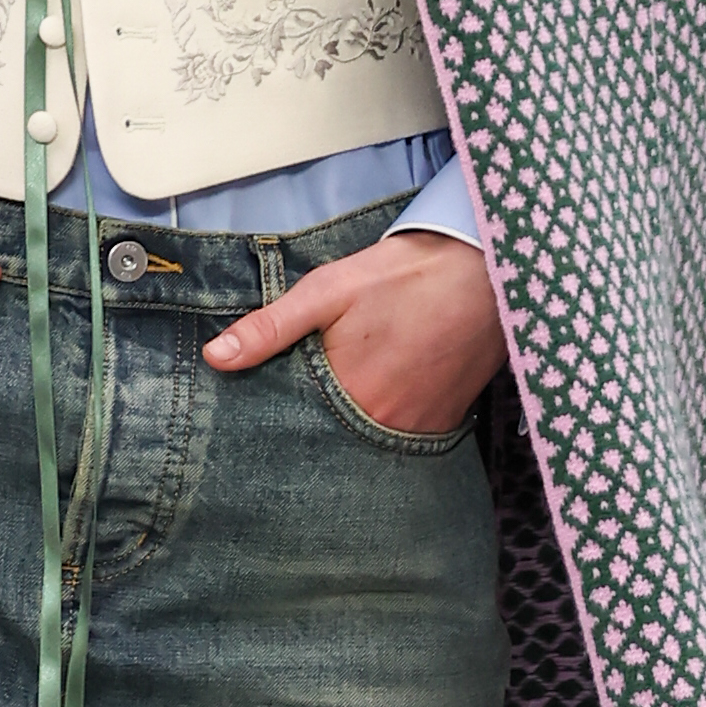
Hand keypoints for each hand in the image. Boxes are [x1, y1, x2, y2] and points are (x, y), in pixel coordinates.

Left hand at [202, 224, 504, 431]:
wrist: (487, 267)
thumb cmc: (406, 275)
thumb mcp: (328, 291)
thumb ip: (271, 327)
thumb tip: (217, 356)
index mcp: (351, 397)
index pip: (298, 429)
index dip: (281, 421)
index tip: (264, 416)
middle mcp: (388, 424)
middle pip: (336, 439)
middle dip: (316, 427)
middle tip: (308, 404)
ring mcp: (422, 427)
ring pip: (371, 438)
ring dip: (354, 425)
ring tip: (344, 399)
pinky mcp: (449, 418)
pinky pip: (407, 434)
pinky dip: (389, 421)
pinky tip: (383, 395)